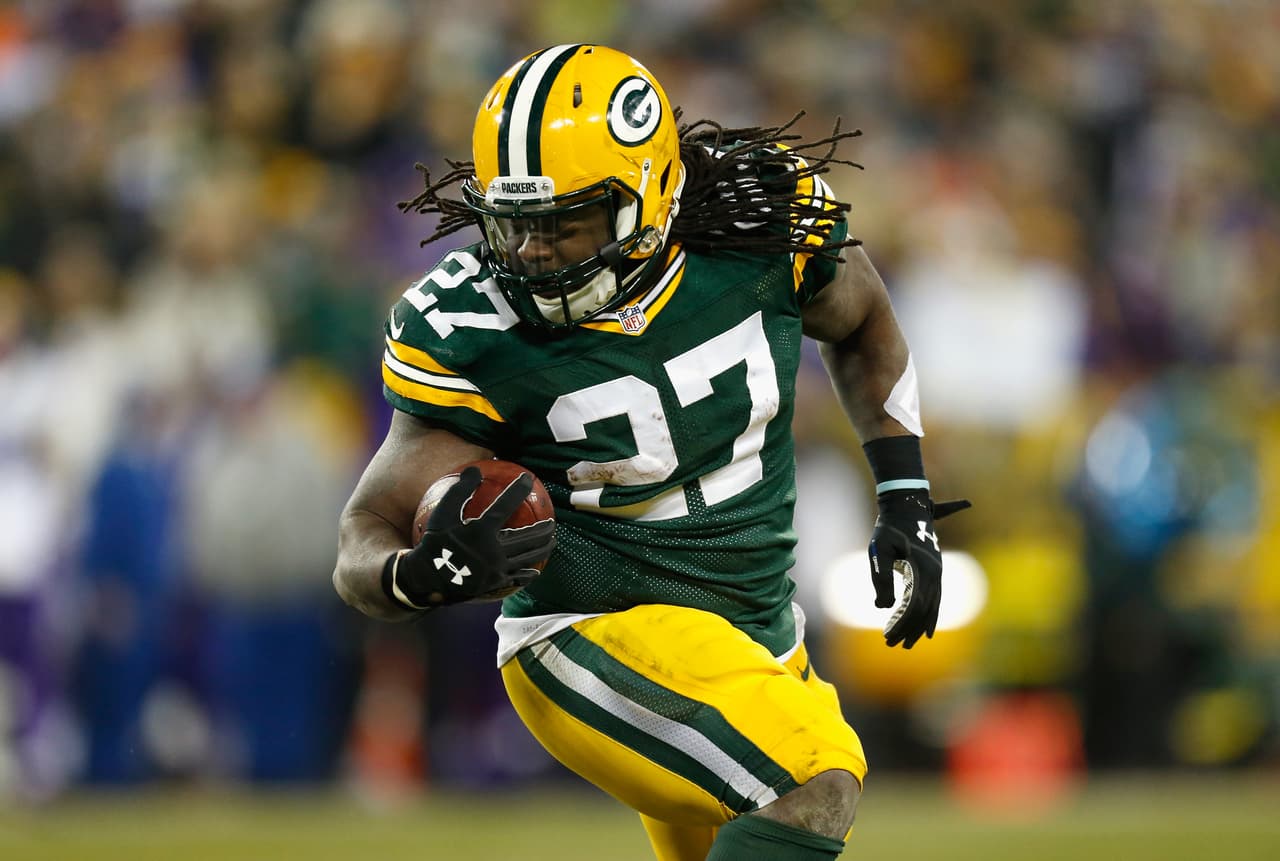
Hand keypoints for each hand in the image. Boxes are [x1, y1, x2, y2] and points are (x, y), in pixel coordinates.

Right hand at [389, 466, 555, 607]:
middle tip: (552, 522)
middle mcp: (494, 550)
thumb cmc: (435, 542)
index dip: (518, 489)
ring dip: (543, 548)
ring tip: (551, 542)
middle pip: (528, 537)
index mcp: (482, 531)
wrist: (428, 578)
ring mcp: (496, 568)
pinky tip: (535, 571)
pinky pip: (517, 577)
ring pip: (528, 557)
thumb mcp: (442, 513)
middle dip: (543, 529)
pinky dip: (528, 574)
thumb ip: (460, 490)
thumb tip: (475, 469)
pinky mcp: (495, 583)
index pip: (505, 505)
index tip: (528, 478)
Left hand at [868, 491, 969, 648]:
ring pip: (932, 606)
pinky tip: (924, 629)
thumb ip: (881, 578)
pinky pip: (935, 599)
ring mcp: (937, 572)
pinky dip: (929, 615)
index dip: (901, 624)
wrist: (907, 505)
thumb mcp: (879, 550)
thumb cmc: (888, 527)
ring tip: (907, 643)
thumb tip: (882, 607)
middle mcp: (934, 573)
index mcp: (922, 569)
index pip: (913, 606)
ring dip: (919, 626)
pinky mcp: (934, 570)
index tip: (887, 638)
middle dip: (909, 630)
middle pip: (924, 610)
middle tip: (893, 646)